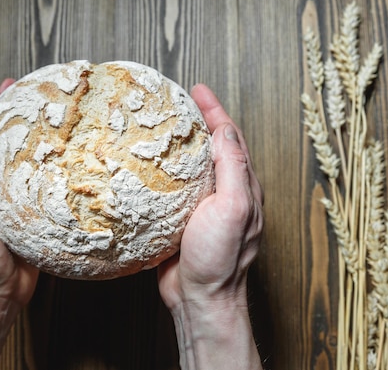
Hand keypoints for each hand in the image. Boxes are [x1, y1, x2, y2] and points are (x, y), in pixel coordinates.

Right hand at [157, 84, 263, 368]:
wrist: (200, 298)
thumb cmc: (221, 258)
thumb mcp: (234, 208)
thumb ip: (233, 168)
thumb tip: (225, 130)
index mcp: (241, 185)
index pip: (229, 137)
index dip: (215, 110)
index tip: (197, 89)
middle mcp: (225, 192)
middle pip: (212, 145)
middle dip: (198, 119)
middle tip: (177, 99)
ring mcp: (203, 206)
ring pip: (191, 164)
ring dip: (179, 141)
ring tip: (160, 123)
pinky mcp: (181, 219)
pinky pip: (172, 186)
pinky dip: (162, 168)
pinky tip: (146, 164)